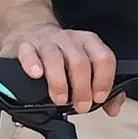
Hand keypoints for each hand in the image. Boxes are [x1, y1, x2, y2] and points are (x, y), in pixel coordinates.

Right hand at [0, 22, 120, 111]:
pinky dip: (32, 64)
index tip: (98, 98)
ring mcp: (45, 41)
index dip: (103, 80)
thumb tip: (113, 108)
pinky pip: (28, 53)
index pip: (103, 58)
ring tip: (60, 99)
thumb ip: (103, 86)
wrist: (30, 30)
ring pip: (54, 58)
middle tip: (80, 105)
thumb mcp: (85, 64)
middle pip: (80, 62)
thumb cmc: (60, 54)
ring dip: (59, 83)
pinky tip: (36, 75)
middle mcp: (68, 40)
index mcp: (87, 43)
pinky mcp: (24, 45)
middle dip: (82, 88)